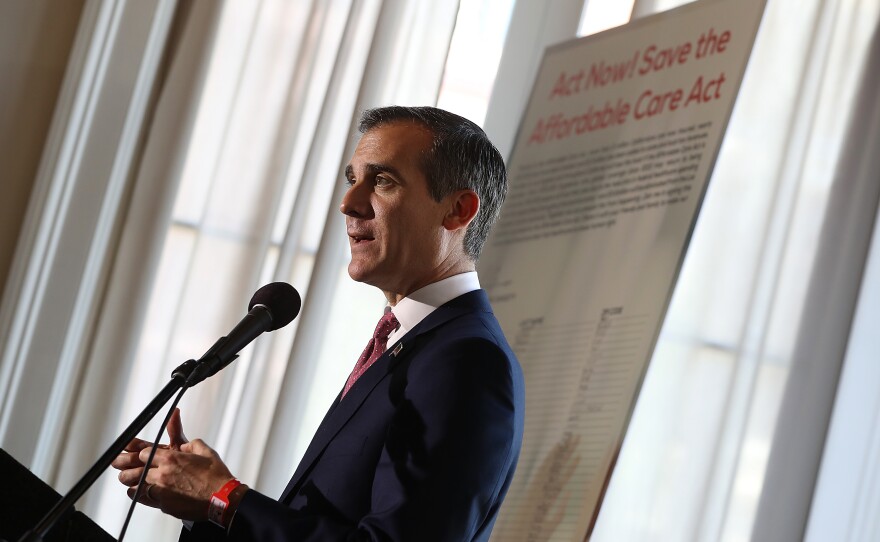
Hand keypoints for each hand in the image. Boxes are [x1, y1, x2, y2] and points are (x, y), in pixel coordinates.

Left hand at [111, 408, 237, 520]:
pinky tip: (141, 493)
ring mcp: (162, 491)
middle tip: (132, 466)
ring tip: (134, 480)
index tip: (145, 456)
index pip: (145, 453)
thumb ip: (190, 443)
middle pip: (137, 469)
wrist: (222, 498)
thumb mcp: (205, 451)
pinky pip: (145, 499)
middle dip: (134, 467)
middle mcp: (163, 474)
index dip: (144, 454)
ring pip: (137, 485)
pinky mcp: (164, 505)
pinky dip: (141, 495)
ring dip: (135, 482)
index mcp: (171, 458)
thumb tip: (185, 444)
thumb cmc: (216, 476)